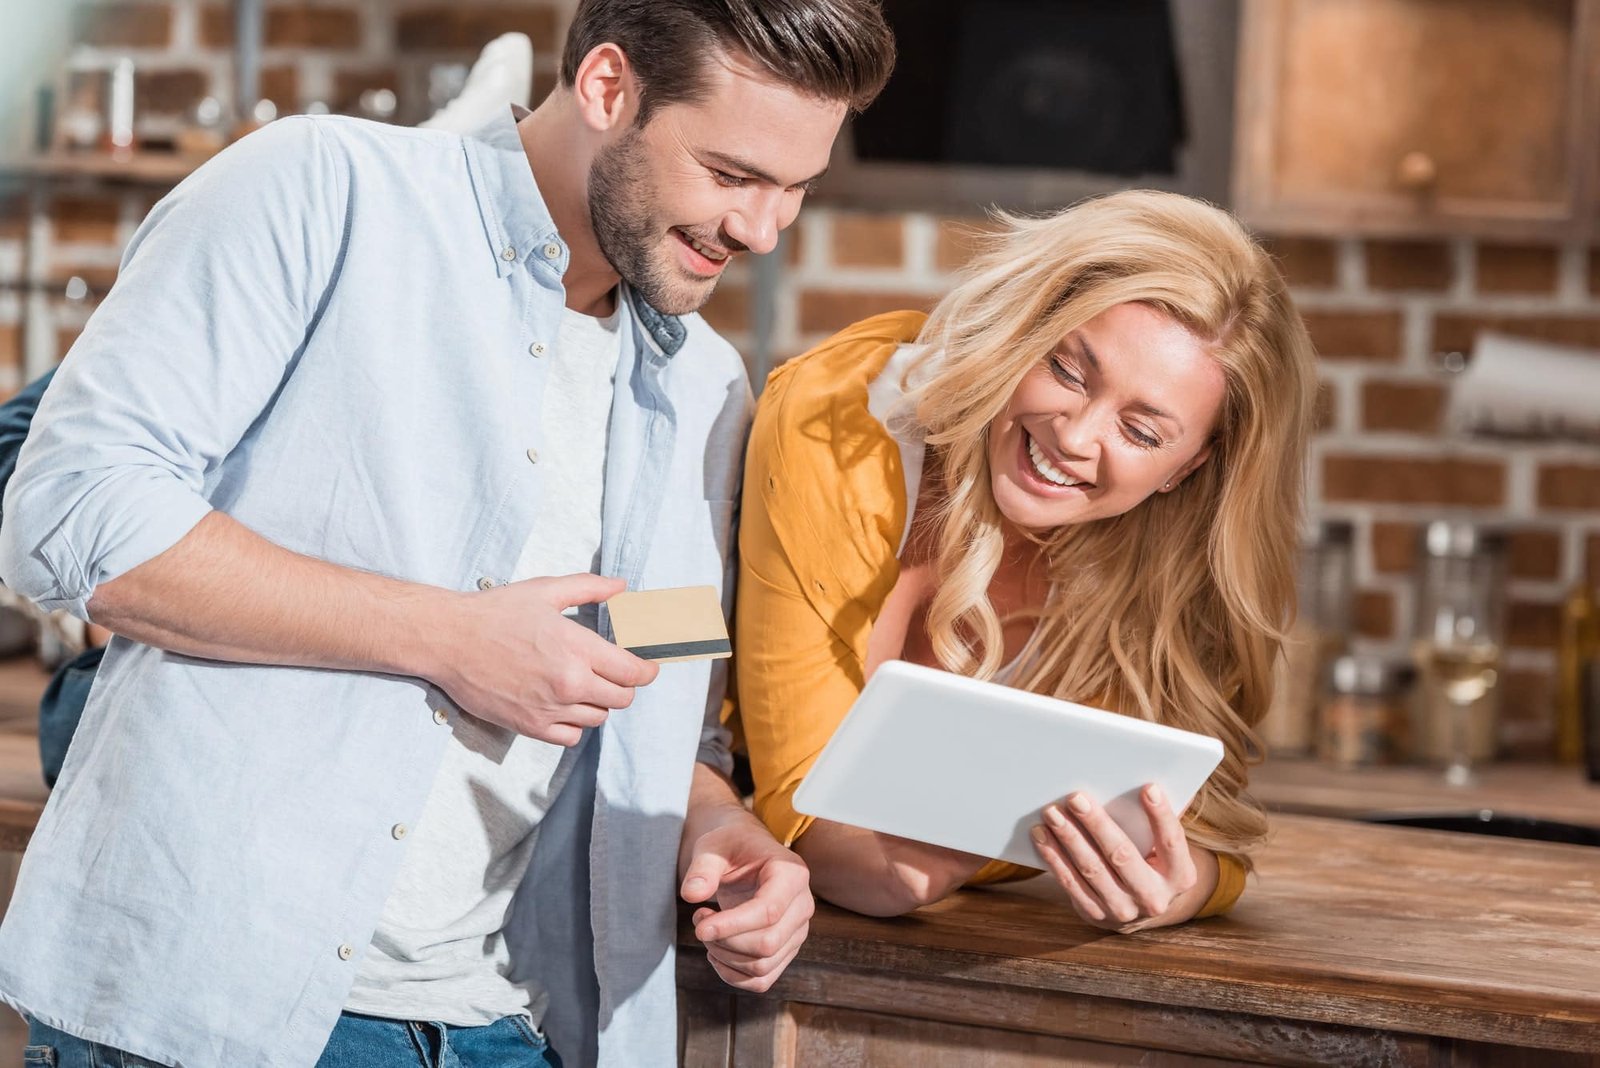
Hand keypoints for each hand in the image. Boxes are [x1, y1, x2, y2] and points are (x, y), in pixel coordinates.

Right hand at [431, 573, 657, 744]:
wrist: (448, 639)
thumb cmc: (494, 613)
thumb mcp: (545, 591)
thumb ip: (589, 588)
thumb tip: (621, 586)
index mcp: (578, 649)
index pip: (633, 673)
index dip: (646, 671)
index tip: (646, 667)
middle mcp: (569, 684)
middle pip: (622, 699)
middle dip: (625, 686)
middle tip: (614, 674)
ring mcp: (550, 709)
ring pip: (598, 718)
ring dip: (599, 704)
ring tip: (585, 685)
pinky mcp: (530, 727)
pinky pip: (571, 737)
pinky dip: (575, 724)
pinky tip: (565, 705)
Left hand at [681, 821, 813, 991]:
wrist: (747, 854)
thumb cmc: (731, 847)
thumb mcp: (713, 847)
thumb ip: (702, 868)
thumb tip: (691, 894)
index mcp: (792, 873)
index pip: (769, 911)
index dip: (732, 925)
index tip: (699, 927)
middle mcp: (803, 905)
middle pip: (767, 944)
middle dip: (725, 942)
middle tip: (699, 922)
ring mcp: (798, 931)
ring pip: (763, 966)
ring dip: (724, 958)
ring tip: (706, 931)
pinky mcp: (786, 949)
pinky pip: (762, 980)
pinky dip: (733, 975)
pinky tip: (716, 952)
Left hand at [1029, 784, 1200, 932]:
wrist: (1139, 907)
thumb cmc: (1152, 858)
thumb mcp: (1164, 847)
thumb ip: (1156, 820)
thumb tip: (1144, 782)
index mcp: (1180, 875)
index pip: (1171, 841)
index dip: (1160, 815)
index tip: (1148, 787)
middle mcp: (1154, 897)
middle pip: (1122, 856)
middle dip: (1097, 824)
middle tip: (1076, 797)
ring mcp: (1124, 910)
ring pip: (1091, 870)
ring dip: (1068, 838)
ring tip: (1052, 812)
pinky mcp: (1096, 914)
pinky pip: (1070, 883)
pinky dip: (1054, 857)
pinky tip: (1042, 835)